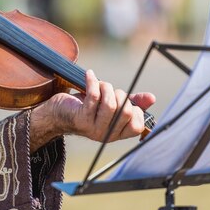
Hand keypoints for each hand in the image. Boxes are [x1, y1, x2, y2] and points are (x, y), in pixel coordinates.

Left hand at [30, 70, 154, 150]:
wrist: (57, 114)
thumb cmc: (86, 107)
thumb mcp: (111, 104)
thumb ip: (131, 102)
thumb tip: (152, 98)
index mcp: (116, 134)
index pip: (137, 126)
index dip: (135, 109)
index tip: (124, 99)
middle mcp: (106, 135)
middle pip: (125, 112)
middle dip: (119, 94)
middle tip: (108, 90)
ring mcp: (93, 128)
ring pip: (110, 104)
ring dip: (106, 87)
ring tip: (99, 84)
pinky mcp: (81, 118)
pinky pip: (93, 96)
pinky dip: (92, 81)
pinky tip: (89, 74)